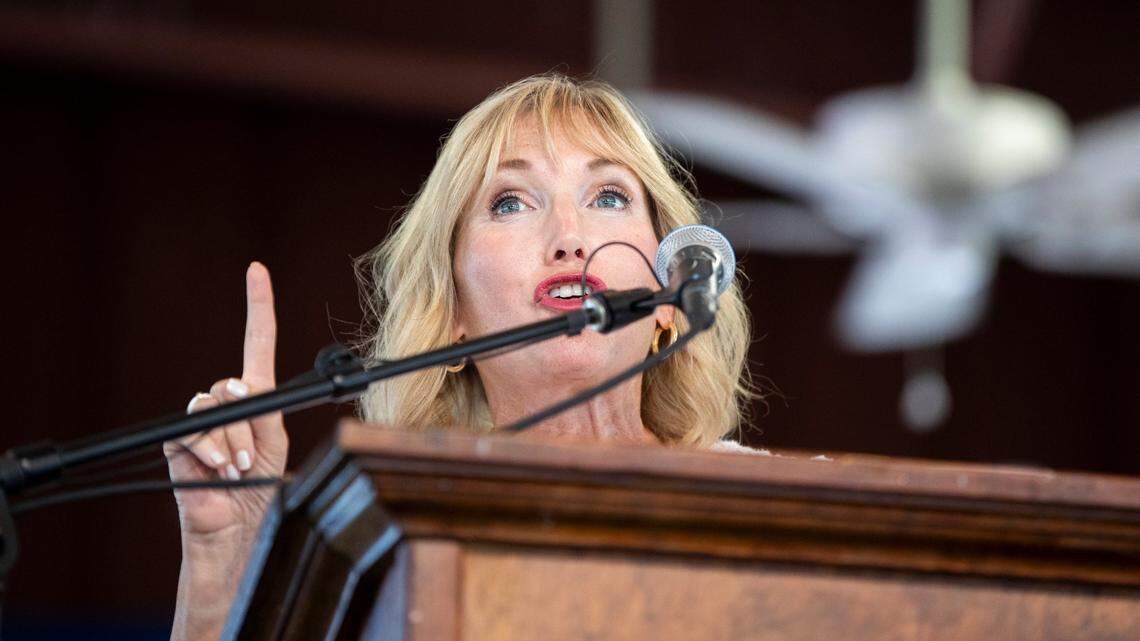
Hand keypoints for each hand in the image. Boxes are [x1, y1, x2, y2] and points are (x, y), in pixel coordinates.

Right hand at [164, 261, 288, 538]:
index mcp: (256, 400)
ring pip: (213, 407)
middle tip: (252, 458)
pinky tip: (218, 470)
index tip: (257, 270)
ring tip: (237, 470)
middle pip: (233, 385)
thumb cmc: (261, 489)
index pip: (257, 343)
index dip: (258, 306)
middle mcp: (225, 404)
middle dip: (248, 424)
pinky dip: (209, 449)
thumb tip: (237, 386)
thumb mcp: (273, 444)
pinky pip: (191, 429)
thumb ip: (259, 411)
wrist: (236, 530)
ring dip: (231, 442)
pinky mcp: (177, 442)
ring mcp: (200, 423)